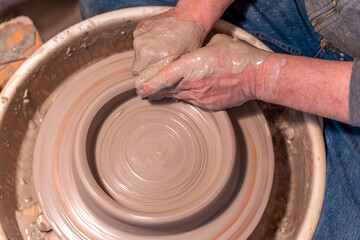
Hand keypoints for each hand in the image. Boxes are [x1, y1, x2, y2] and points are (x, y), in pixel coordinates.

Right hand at [132, 10, 203, 86]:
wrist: (191, 18)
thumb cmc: (189, 41)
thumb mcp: (178, 65)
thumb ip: (163, 76)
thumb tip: (154, 88)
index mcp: (148, 55)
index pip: (138, 75)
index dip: (146, 78)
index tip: (154, 76)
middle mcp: (140, 44)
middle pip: (137, 65)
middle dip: (147, 67)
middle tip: (161, 63)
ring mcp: (139, 34)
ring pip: (138, 53)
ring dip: (148, 54)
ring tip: (163, 50)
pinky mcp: (140, 27)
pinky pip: (140, 41)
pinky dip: (148, 43)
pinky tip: (160, 41)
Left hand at [136, 34, 269, 109]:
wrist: (256, 77)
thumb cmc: (237, 56)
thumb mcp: (213, 44)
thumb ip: (198, 51)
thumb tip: (192, 53)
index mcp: (192, 66)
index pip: (165, 77)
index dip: (151, 85)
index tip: (140, 89)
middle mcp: (193, 84)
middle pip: (168, 90)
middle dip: (154, 92)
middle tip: (143, 93)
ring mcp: (201, 97)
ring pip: (178, 97)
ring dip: (167, 95)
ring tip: (156, 95)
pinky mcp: (208, 105)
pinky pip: (191, 102)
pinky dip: (184, 98)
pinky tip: (181, 95)